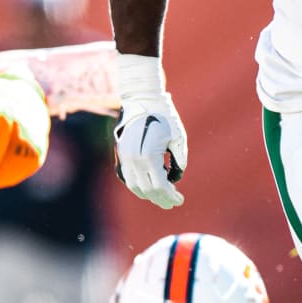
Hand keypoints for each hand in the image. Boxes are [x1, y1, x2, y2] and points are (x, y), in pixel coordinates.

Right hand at [114, 93, 187, 207]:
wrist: (143, 99)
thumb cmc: (165, 117)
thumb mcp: (178, 139)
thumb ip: (179, 161)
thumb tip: (174, 178)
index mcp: (148, 156)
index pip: (159, 186)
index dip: (170, 196)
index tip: (180, 200)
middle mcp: (133, 159)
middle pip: (147, 190)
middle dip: (161, 198)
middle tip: (173, 202)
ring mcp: (124, 157)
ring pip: (134, 185)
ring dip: (148, 194)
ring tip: (162, 195)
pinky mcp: (121, 154)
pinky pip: (128, 176)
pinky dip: (138, 184)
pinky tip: (149, 185)